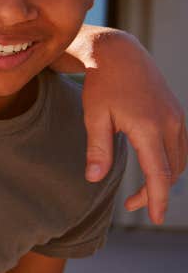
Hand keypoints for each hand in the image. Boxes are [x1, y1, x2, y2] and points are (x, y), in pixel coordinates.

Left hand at [81, 32, 186, 223]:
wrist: (120, 54)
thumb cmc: (101, 85)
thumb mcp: (94, 116)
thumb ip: (97, 149)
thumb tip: (94, 179)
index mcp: (148, 127)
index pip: (159, 174)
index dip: (158, 199)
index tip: (155, 218)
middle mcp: (170, 124)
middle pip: (171, 171)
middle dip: (155, 193)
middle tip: (132, 206)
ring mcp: (177, 118)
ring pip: (179, 160)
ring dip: (164, 179)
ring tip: (141, 193)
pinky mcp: (177, 114)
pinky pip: (180, 147)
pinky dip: (170, 163)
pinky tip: (153, 169)